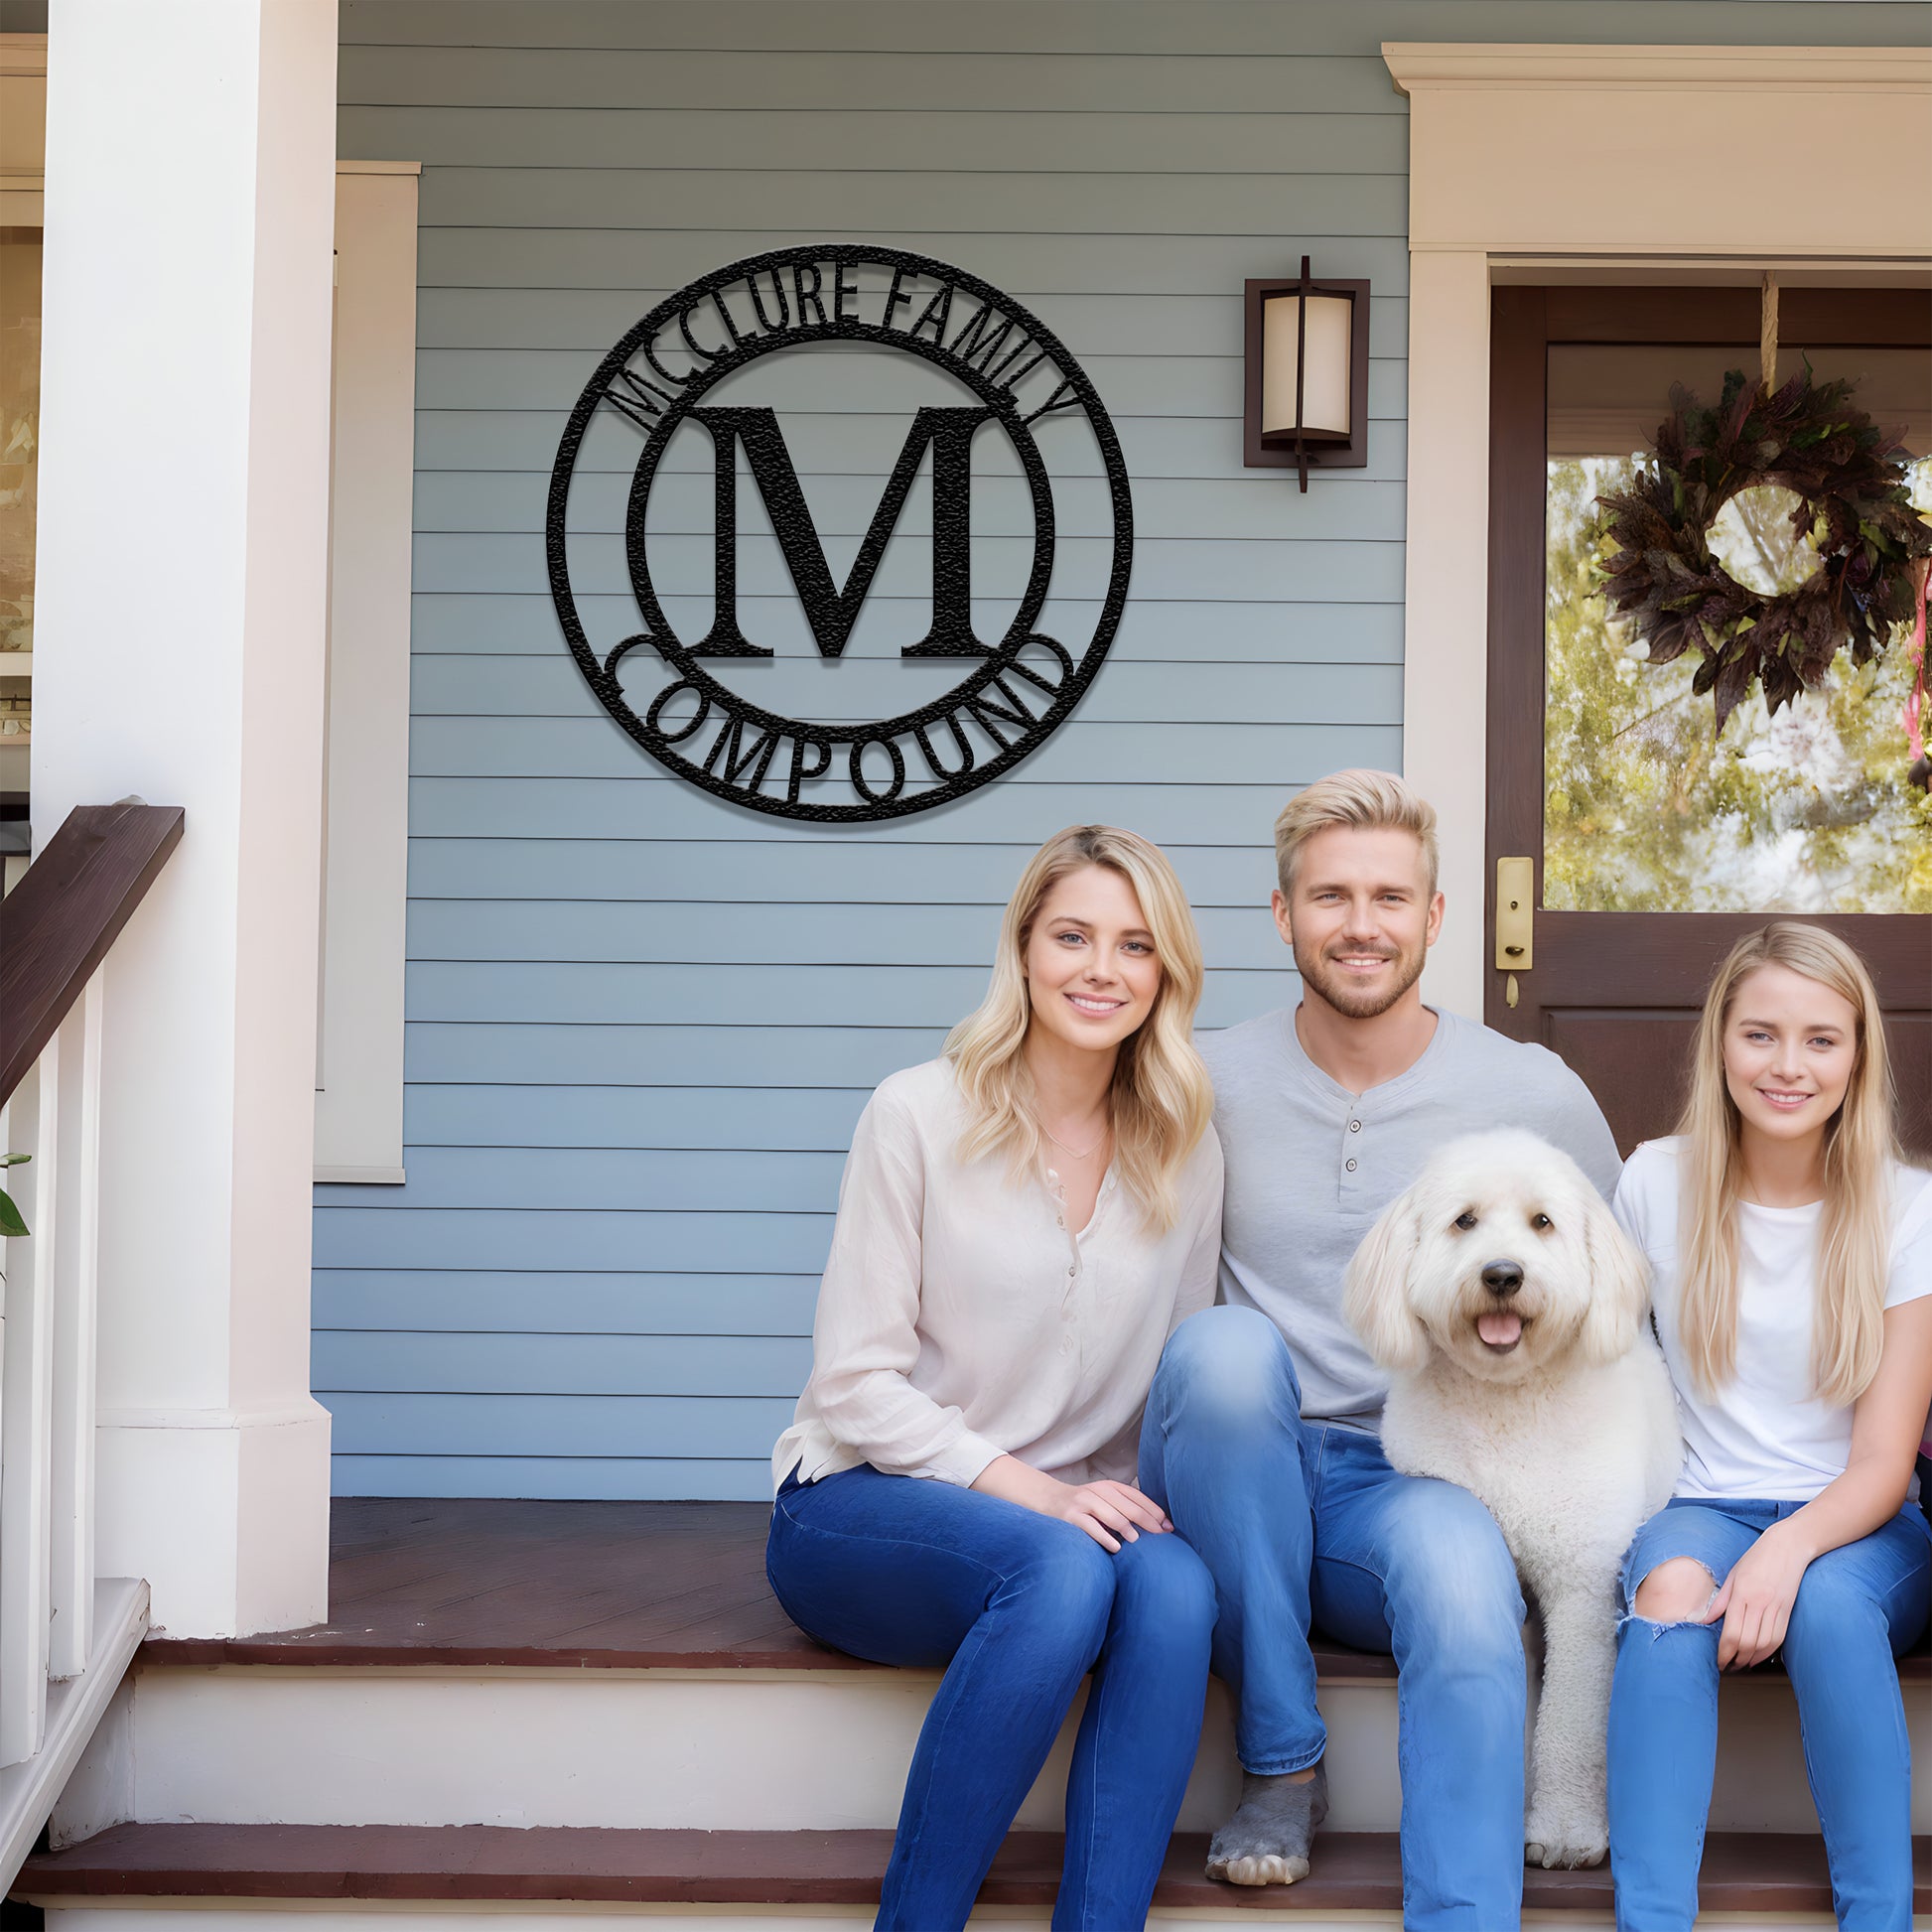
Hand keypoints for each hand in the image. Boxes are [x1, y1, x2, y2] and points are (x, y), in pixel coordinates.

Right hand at [1047, 1479, 1172, 1551]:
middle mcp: (1099, 1492)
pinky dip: (1106, 1539)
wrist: (1050, 1499)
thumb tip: (1157, 1526)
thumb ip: (1124, 1508)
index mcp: (1110, 1487)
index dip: (1155, 1512)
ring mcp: (1084, 1503)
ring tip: (1137, 1541)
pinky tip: (1116, 1548)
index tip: (1168, 1527)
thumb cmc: (1084, 1506)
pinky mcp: (1072, 1516)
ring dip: (1128, 1530)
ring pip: (1113, 1516)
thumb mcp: (1104, 1500)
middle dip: (1148, 1522)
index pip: (1138, 1497)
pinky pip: (1093, 1528)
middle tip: (1160, 1537)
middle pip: (1130, 1507)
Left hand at [1707, 1522, 1811, 1669]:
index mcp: (1741, 1593)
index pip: (1731, 1632)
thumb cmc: (1756, 1558)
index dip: (1724, 1652)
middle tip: (1728, 1666)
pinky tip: (1759, 1656)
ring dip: (1752, 1658)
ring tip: (1742, 1664)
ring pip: (1764, 1643)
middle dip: (1736, 1659)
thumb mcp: (1732, 1575)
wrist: (1787, 1546)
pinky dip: (1769, 1651)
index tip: (1719, 1661)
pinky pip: (1779, 1637)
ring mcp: (1775, 1607)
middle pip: (1747, 1641)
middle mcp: (1759, 1602)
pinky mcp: (1788, 1610)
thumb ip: (1719, 1601)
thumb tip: (1704, 1620)